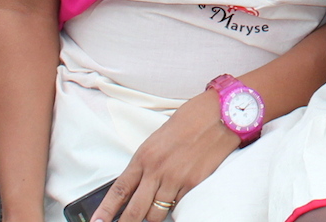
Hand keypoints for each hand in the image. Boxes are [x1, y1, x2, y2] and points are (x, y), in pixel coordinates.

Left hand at [90, 90, 239, 221]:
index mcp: (144, 156)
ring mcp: (176, 179)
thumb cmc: (190, 120)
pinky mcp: (195, 184)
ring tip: (155, 210)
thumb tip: (137, 187)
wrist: (219, 113)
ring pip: (157, 214)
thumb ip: (147, 164)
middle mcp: (157, 170)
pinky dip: (176, 206)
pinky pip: (179, 206)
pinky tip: (178, 198)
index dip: (106, 211)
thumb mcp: (159, 139)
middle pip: (135, 210)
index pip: (119, 190)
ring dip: (154, 216)